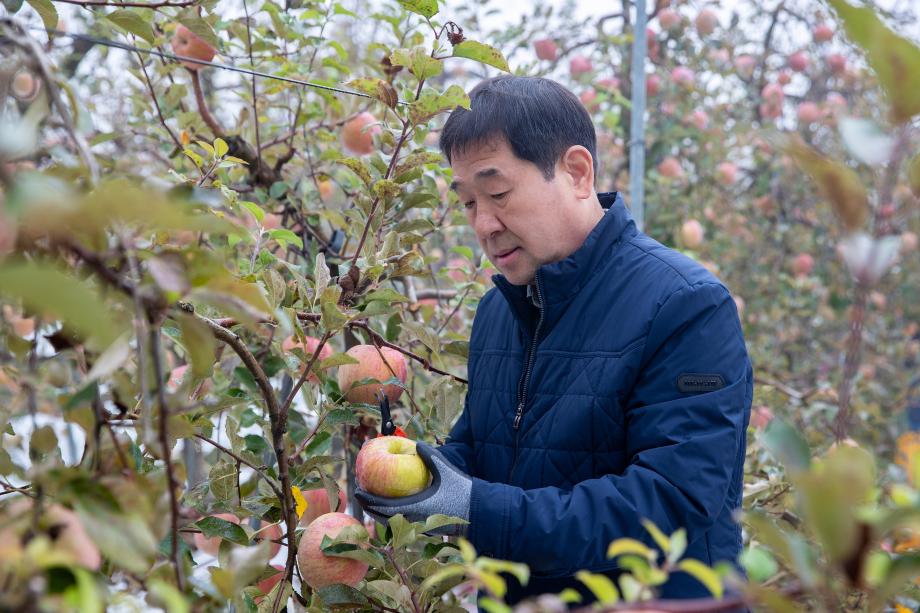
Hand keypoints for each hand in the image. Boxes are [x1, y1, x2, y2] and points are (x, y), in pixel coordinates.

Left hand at [355, 442, 470, 535]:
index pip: (384, 507)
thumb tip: (417, 444)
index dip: (368, 500)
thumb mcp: (446, 469)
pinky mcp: (426, 527)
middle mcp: (415, 521)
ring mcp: (420, 526)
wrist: (480, 512)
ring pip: (393, 522)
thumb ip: (430, 456)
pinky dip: (391, 514)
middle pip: (383, 518)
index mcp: (416, 508)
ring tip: (370, 499)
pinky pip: (402, 522)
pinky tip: (390, 504)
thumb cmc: (462, 490)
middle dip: (369, 506)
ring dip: (379, 512)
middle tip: (359, 493)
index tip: (357, 490)